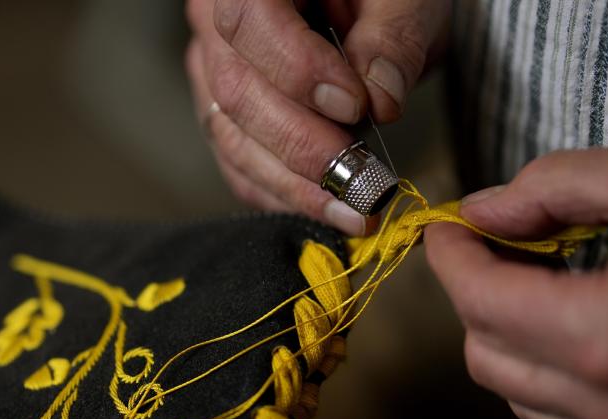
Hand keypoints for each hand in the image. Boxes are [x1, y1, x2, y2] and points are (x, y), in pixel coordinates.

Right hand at [185, 0, 449, 234]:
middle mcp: (214, 21)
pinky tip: (326, 208)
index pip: (250, 21)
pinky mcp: (225, 115)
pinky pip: (237, 164)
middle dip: (301, 146)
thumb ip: (394, 37)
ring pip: (232, 138)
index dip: (297, 69)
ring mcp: (212, 71)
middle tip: (361, 179)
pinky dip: (281, 193)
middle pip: (237, 92)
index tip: (355, 106)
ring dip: (294, 184)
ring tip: (352, 210)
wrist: (367, 8)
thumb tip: (380, 100)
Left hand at [425, 133, 607, 418]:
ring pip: (520, 397)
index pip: (482, 301)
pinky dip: (546, 377)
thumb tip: (484, 209)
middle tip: (494, 250)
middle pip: (487, 357)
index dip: (451, 258)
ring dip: (506, 339)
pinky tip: (568, 333)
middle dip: (475, 298)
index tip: (445, 231)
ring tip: (534, 286)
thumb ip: (554, 185)